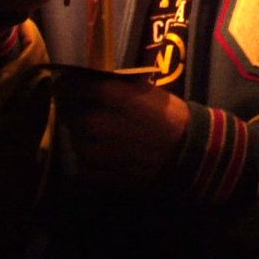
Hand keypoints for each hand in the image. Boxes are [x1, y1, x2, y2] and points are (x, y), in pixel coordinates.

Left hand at [52, 73, 189, 187]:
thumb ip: (119, 88)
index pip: (75, 87)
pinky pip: (84, 165)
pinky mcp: (100, 174)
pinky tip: (105, 157)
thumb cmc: (171, 117)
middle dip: (78, 113)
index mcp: (112, 98)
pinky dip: (90, 160)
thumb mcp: (149, 92)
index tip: (70, 86)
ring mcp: (96, 151)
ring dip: (84, 138)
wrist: (187, 153)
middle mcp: (98, 123)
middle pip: (72, 115)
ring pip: (77, 142)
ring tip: (99, 138)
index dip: (71, 85)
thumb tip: (98, 84)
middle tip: (89, 114)